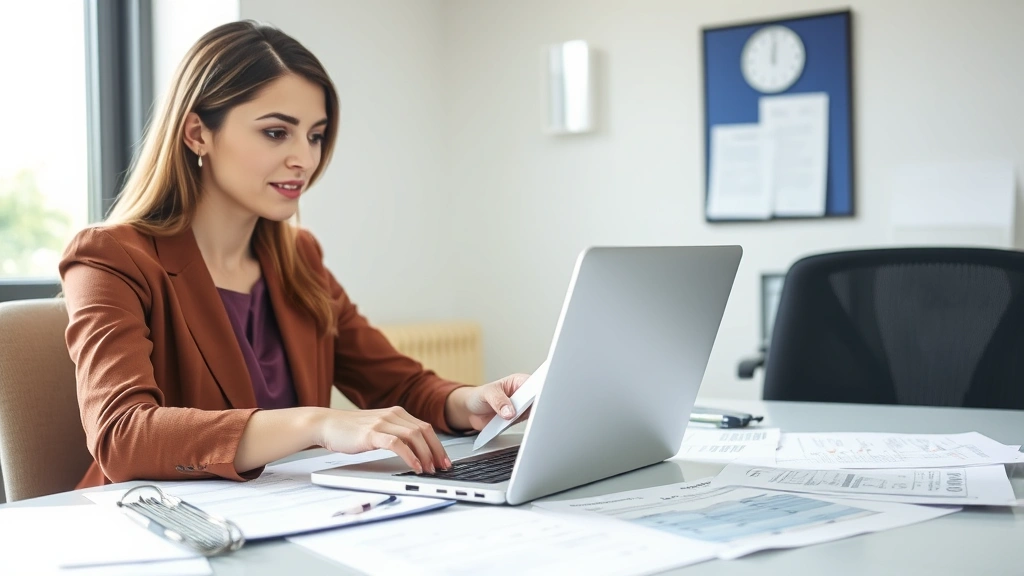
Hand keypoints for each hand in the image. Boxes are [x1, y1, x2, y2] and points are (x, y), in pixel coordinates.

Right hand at [313, 407, 448, 473]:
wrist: (326, 424)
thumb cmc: (350, 430)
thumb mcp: (378, 428)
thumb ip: (394, 433)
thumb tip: (414, 449)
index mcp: (396, 413)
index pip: (425, 427)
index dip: (437, 444)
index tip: (444, 459)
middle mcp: (392, 415)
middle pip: (424, 431)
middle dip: (437, 450)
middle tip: (442, 467)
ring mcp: (382, 423)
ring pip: (414, 436)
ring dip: (425, 455)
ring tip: (429, 469)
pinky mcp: (372, 434)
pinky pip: (397, 444)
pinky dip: (409, 456)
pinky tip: (414, 466)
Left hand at [445, 373, 531, 431]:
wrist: (471, 411)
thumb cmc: (480, 395)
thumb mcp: (487, 393)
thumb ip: (498, 401)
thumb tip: (510, 411)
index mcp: (519, 382)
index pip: (534, 385)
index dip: (537, 392)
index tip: (533, 400)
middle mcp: (523, 394)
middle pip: (536, 401)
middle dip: (532, 407)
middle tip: (520, 411)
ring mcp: (521, 408)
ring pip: (532, 414)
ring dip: (523, 418)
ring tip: (509, 417)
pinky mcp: (518, 420)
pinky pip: (522, 424)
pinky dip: (517, 425)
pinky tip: (508, 423)